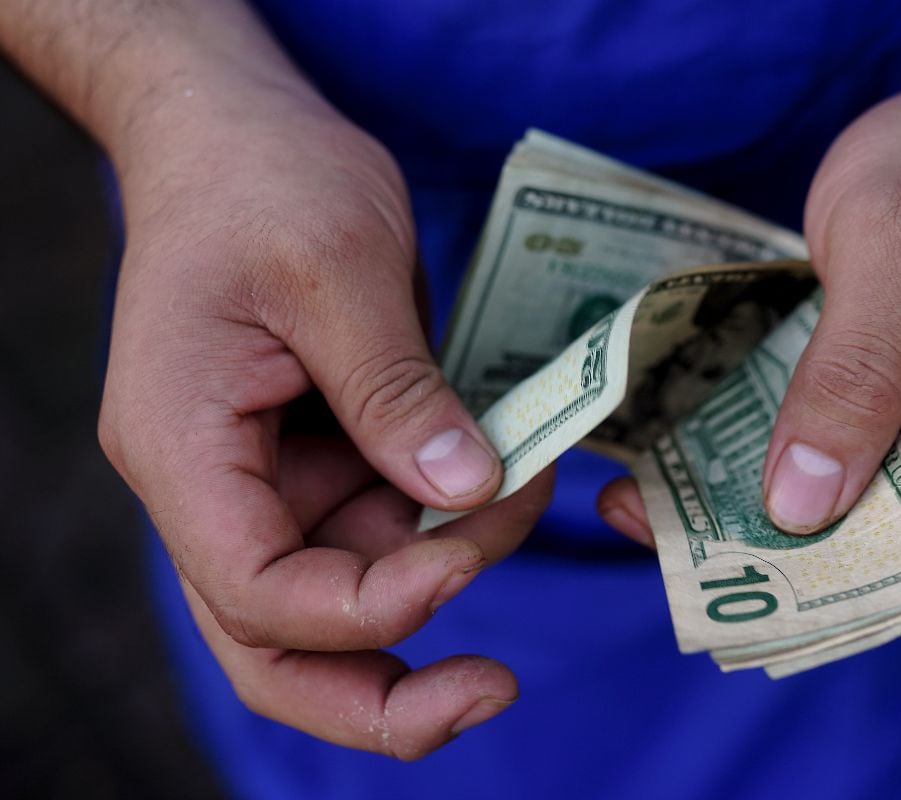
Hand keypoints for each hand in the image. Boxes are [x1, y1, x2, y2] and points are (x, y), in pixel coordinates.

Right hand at [98, 88, 552, 757]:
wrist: (239, 135)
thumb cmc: (266, 179)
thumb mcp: (337, 266)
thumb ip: (394, 389)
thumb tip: (467, 490)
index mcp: (181, 446)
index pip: (256, 590)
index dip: (365, 606)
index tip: (464, 552)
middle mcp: (213, 485)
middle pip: (277, 644)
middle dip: (381, 692)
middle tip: (493, 692)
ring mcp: (266, 480)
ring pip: (346, 595)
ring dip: (446, 572)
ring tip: (530, 496)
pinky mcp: (319, 459)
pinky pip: (382, 529)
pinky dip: (448, 526)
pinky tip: (510, 485)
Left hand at [600, 65, 900, 542]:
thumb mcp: (891, 246)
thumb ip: (853, 375)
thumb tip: (804, 508)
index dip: (822, 577)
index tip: (705, 559)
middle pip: (898, 548)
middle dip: (774, 548)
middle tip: (645, 518)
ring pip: (875, 510)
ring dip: (770, 508)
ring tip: (652, 492)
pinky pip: (873, 462)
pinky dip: (798, 462)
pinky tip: (711, 451)